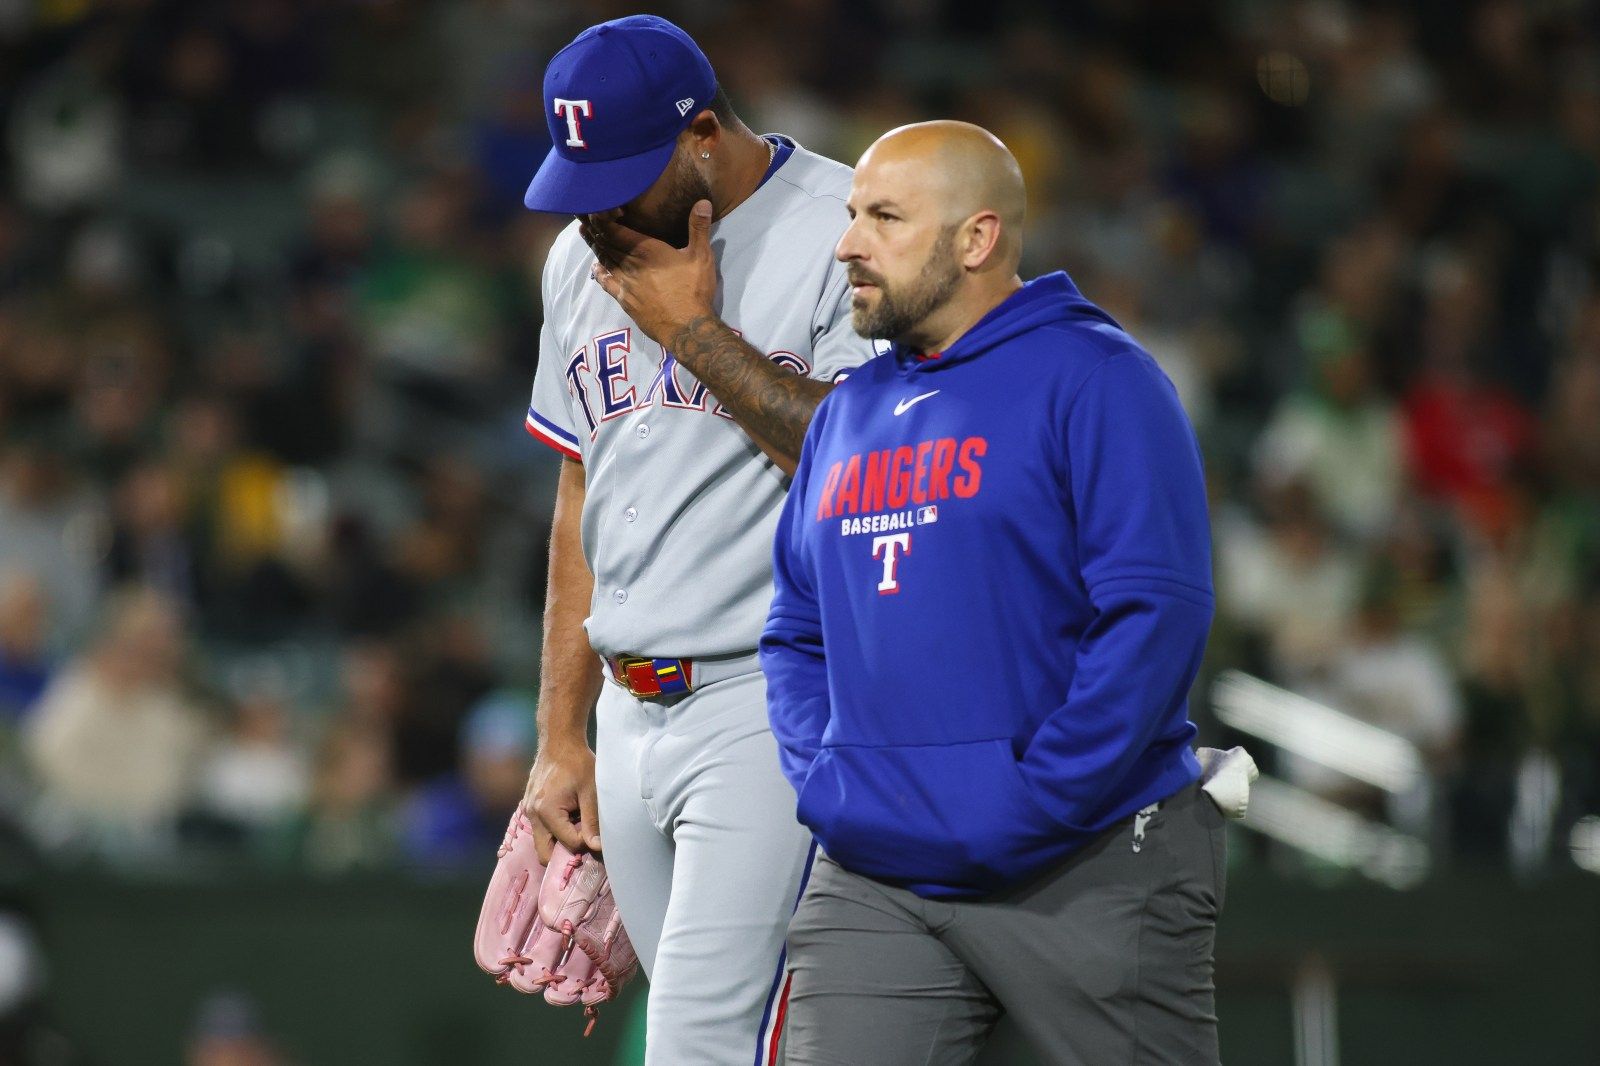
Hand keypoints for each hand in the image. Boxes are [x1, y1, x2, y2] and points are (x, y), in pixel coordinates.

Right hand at [522, 740, 600, 862]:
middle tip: (584, 840)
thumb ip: (592, 821)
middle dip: (565, 853)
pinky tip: (569, 818)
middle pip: (544, 853)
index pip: (568, 843)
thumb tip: (596, 847)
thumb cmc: (577, 763)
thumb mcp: (590, 791)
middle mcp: (532, 815)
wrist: (559, 742)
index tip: (597, 834)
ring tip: (577, 826)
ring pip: (541, 842)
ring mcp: (528, 811)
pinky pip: (540, 830)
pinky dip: (553, 831)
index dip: (586, 843)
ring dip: (559, 841)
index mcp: (547, 811)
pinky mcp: (529, 807)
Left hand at [584, 200, 717, 344]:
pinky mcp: (625, 299)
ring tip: (584, 231)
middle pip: (605, 242)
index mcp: (645, 249)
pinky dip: (599, 273)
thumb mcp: (701, 257)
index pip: (614, 229)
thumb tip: (703, 201)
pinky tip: (595, 267)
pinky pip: (607, 283)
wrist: (686, 328)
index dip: (601, 217)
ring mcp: (625, 282)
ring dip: (594, 244)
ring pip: (604, 259)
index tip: (594, 205)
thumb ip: (699, 228)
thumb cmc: (693, 290)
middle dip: (593, 226)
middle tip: (581, 212)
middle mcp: (630, 263)